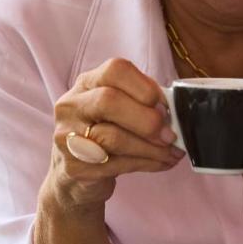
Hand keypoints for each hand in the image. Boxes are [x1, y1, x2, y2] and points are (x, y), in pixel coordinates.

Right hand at [45, 59, 181, 210]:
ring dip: (151, 147)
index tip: (165, 106)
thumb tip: (174, 112)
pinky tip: (161, 163)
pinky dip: (147, 164)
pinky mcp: (74, 167)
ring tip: (171, 152)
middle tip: (170, 135)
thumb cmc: (103, 135)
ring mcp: (68, 137)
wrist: (72, 173)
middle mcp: (71, 106)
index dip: (145, 87)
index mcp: (87, 84)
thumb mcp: (117, 110)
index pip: (115, 70)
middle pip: (109, 101)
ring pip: (113, 137)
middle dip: (147, 120)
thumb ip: (141, 103)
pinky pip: (116, 164)